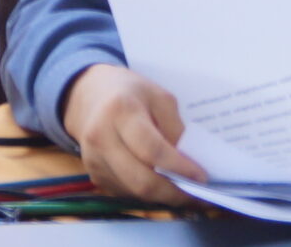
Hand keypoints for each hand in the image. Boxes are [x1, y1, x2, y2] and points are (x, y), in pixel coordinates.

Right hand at [62, 64, 205, 205]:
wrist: (89, 94)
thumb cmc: (130, 92)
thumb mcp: (159, 97)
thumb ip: (175, 128)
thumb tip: (191, 163)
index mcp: (120, 110)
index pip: (151, 149)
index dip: (178, 167)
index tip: (201, 176)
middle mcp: (101, 137)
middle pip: (141, 180)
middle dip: (173, 193)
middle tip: (197, 194)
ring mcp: (94, 160)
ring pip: (135, 192)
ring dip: (163, 197)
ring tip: (185, 192)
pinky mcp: (94, 175)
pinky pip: (126, 192)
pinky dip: (147, 194)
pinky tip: (161, 185)